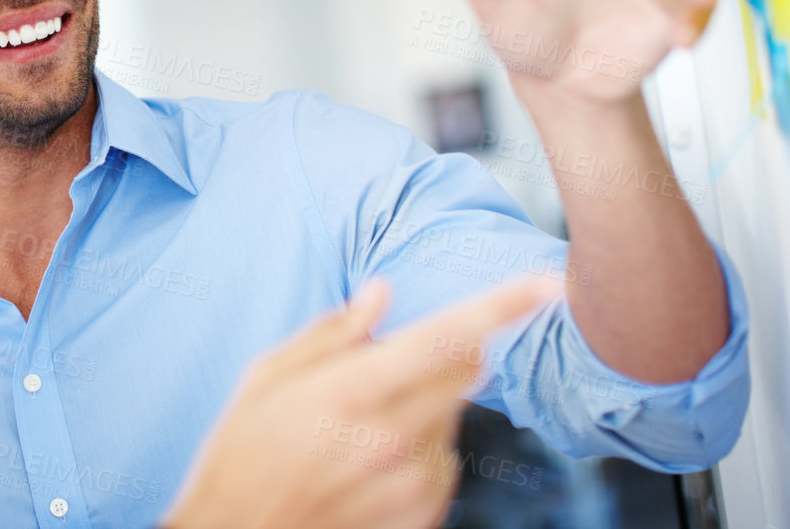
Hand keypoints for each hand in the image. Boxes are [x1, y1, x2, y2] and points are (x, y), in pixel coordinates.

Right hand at [162, 276, 560, 528]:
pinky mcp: (423, 518)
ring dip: (425, 404)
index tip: (548, 283)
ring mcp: (413, 486)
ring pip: (453, 415)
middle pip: (467, 371)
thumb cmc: (241, 452)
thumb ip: (332, 333)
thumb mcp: (267, 378)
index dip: (502, 306)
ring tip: (356, 430)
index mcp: (351, 393)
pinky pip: (446, 461)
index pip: (446, 338)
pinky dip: (421, 448)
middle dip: (446, 350)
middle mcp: (394, 439)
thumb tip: (382, 293)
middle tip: (383, 366)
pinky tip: (368, 463)